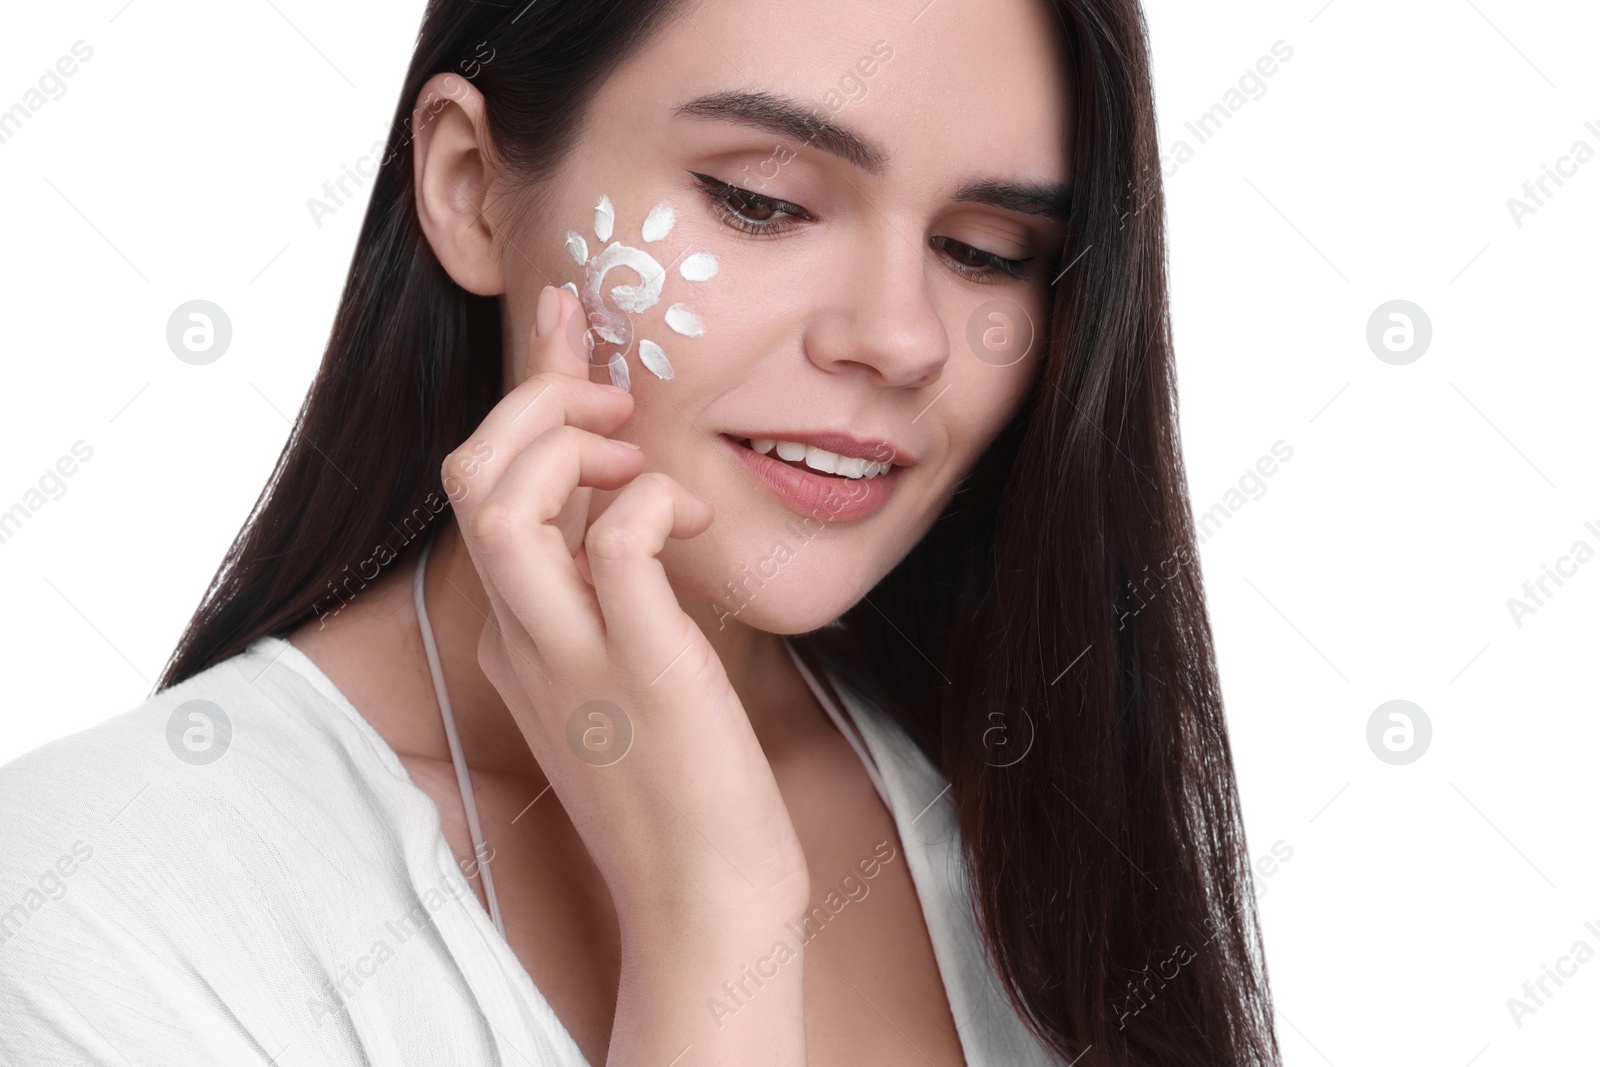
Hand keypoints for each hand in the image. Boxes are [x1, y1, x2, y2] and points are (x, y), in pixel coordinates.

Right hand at [441, 286, 810, 935]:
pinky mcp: (642, 676)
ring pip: (503, 506)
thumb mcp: (627, 671)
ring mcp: (574, 657)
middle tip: (614, 402)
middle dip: (535, 406)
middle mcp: (525, 636)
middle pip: (471, 479)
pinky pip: (615, 550)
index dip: (527, 393)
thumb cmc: (681, 782)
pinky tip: (690, 518)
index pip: (487, 486)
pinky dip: (648, 505)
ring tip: (638, 457)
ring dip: (569, 449)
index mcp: (519, 632)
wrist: (704, 898)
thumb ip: (614, 588)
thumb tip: (637, 500)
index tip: (572, 327)